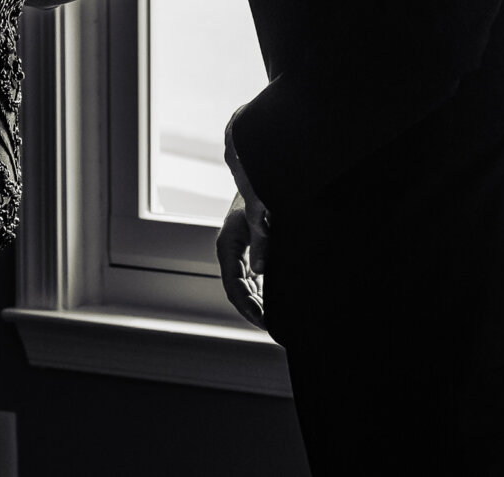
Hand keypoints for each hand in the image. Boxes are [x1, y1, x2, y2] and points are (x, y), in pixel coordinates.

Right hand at [216, 191, 269, 329]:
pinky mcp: (249, 252)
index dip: (248, 307)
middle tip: (273, 328)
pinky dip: (262, 292)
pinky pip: (253, 278)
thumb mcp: (259, 216)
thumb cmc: (256, 192)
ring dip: (258, 304)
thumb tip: (260, 270)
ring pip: (246, 287)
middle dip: (254, 311)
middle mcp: (230, 253)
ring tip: (275, 322)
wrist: (254, 175)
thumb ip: (261, 242)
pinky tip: (276, 304)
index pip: (234, 286)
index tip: (263, 321)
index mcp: (228, 247)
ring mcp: (239, 254)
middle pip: (239, 291)